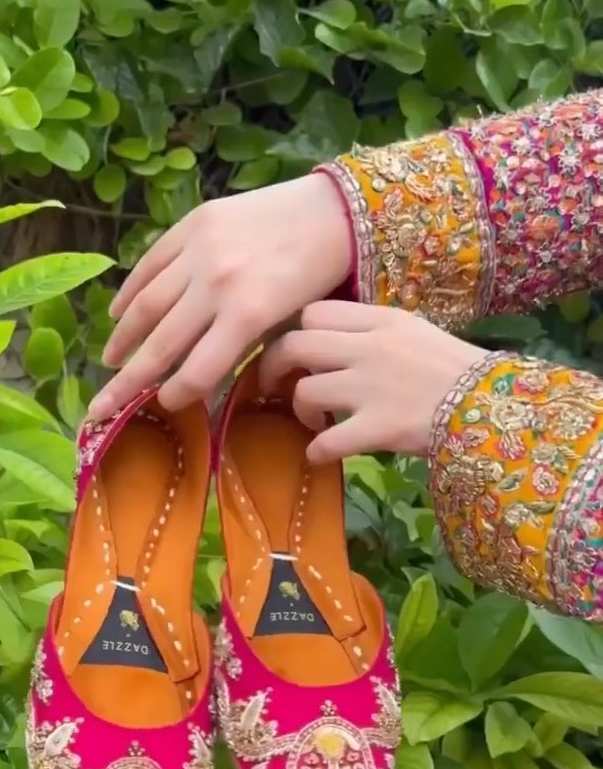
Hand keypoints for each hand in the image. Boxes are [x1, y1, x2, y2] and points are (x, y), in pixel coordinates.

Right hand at [88, 174, 350, 419]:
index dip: (176, 393)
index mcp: (248, 314)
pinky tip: (118, 313)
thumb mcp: (288, 323)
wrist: (331, 211)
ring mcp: (200, 251)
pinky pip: (151, 264)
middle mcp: (216, 285)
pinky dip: (130, 290)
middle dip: (127, 381)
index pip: (197, 368)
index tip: (164, 404)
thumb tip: (201, 380)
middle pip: (161, 343)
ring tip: (110, 361)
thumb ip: (243, 349)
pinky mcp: (192, 224)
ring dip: (124, 337)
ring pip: (147, 303)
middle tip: (102, 407)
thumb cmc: (318, 276)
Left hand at [259, 301, 484, 462]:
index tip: (296, 354)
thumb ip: (374, 335)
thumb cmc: (459, 371)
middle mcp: (369, 348)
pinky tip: (321, 455)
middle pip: (294, 346)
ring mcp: (371, 388)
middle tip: (274, 387)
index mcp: (380, 320)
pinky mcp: (377, 427)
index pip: (313, 314)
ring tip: (315, 422)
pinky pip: (326, 442)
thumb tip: (335, 347)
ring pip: (305, 392)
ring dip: (300, 411)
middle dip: (274, 368)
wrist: (493, 403)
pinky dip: (316, 451)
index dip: (295, 334)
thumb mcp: (416, 334)